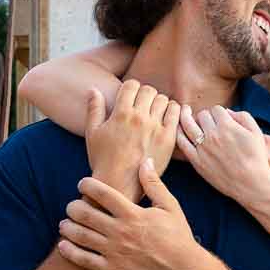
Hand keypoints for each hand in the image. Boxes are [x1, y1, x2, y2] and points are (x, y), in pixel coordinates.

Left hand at [57, 158, 204, 269]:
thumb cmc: (178, 236)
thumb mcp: (170, 207)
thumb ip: (154, 184)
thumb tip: (145, 161)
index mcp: (134, 214)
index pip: (103, 194)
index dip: (88, 186)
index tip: (82, 184)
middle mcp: (121, 232)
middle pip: (86, 214)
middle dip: (73, 207)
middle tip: (71, 205)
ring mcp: (115, 252)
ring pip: (81, 236)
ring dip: (68, 227)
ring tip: (64, 223)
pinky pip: (84, 260)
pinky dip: (70, 251)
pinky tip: (63, 245)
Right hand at [85, 80, 179, 199]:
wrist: (119, 185)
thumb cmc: (103, 160)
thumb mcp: (93, 133)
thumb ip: (94, 109)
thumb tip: (93, 89)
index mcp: (120, 114)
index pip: (132, 85)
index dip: (131, 88)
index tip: (131, 97)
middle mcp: (139, 118)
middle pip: (149, 90)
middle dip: (145, 94)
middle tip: (143, 105)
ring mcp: (155, 128)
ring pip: (163, 100)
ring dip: (158, 102)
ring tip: (154, 112)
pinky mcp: (168, 138)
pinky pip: (176, 113)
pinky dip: (173, 110)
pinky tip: (166, 117)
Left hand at [176, 106, 269, 202]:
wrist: (251, 183)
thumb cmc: (256, 158)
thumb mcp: (257, 132)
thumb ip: (243, 117)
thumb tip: (228, 112)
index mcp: (227, 126)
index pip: (216, 109)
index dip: (219, 112)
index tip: (220, 118)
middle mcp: (213, 135)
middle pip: (202, 115)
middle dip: (205, 115)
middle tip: (207, 121)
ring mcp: (203, 148)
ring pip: (187, 124)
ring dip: (185, 116)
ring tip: (184, 111)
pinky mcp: (196, 161)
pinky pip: (182, 143)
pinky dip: (178, 133)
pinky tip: (178, 128)